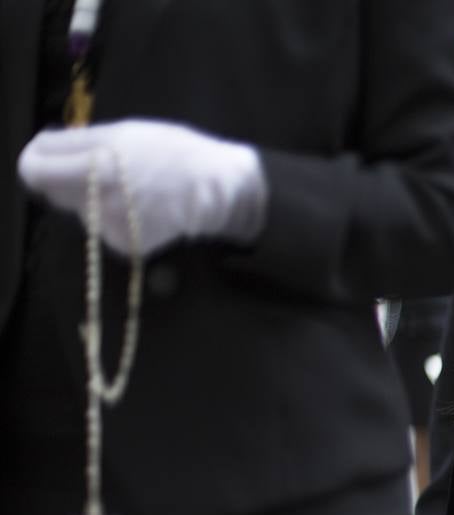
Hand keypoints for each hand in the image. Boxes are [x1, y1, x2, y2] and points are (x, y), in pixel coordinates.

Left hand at [18, 119, 265, 256]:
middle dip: (66, 180)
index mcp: (95, 157)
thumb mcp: (127, 131)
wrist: (218, 190)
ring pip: (79, 211)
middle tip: (95, 173)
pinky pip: (103, 231)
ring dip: (92, 201)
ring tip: (129, 191)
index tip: (45, 155)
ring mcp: (110, 221)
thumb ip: (83, 140)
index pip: (34, 166)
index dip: (35, 159)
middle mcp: (97, 191)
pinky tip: (140, 211)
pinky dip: (114, 221)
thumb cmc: (175, 151)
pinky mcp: (124, 244)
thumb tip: (46, 146)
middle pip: (52, 190)